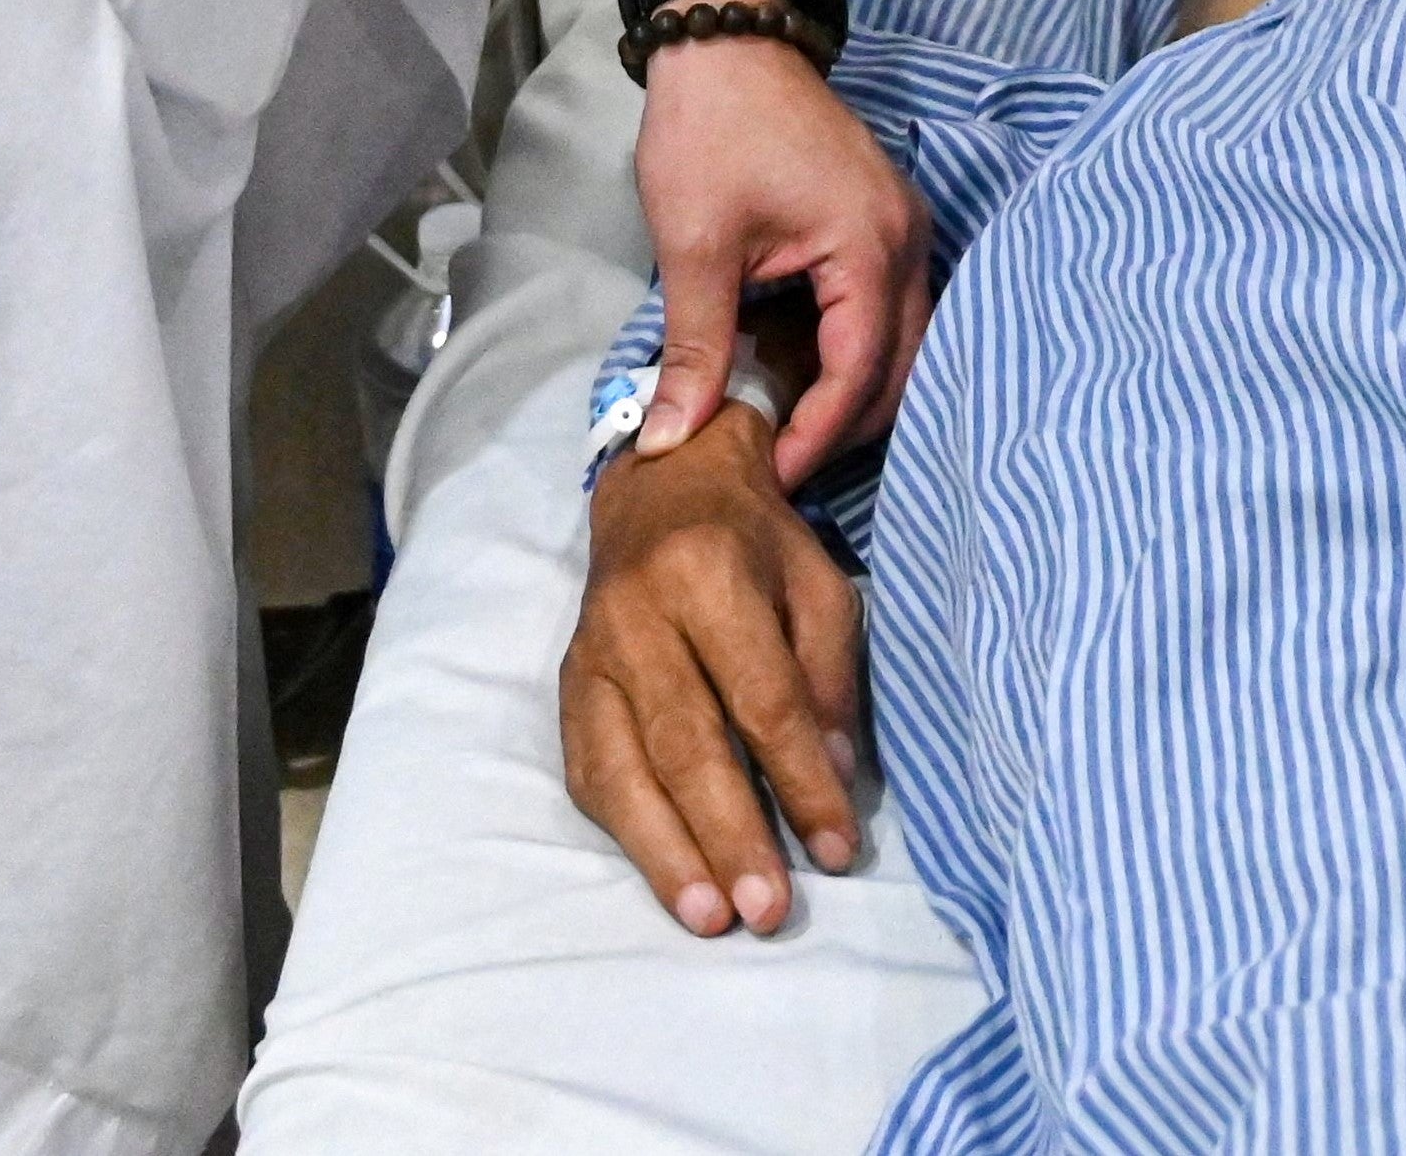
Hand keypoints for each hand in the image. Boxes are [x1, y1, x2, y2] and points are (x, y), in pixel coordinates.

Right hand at [563, 401, 868, 934]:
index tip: (838, 848)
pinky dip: (628, 831)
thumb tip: (833, 777)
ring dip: (667, 853)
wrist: (660, 488)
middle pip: (686, 743)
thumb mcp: (818, 582)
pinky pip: (589, 771)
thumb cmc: (756, 542)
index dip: (801, 780)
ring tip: (711, 917)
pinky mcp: (567, 687)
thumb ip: (828, 675)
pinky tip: (666, 875)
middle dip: (730, 835)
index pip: (762, 697)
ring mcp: (590, 654)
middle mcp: (637, 615)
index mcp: (710, 572)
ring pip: (621, 768)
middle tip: (768, 911)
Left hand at [632, 38, 926, 486]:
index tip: (773, 479)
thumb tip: (669, 441)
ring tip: (794, 430)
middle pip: (902, 367)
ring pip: (903, 341)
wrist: (727, 41)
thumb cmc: (709, 134)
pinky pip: (889, 308)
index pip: (858, 373)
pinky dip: (856, 352)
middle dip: (847, 427)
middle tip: (786, 468)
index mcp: (870, 247)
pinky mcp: (886, 221)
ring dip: (855, 392)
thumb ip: (694, 349)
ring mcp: (904, 228)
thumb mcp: (695, 246)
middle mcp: (908, 241)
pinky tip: (806, 373)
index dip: (817, 436)